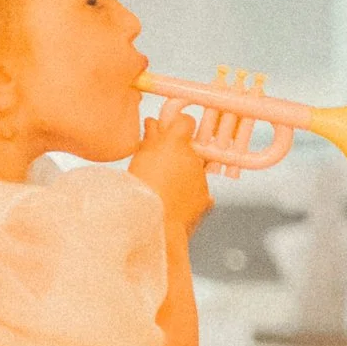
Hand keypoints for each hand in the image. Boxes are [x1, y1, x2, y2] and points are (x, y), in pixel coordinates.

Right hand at [128, 106, 212, 235]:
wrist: (155, 223)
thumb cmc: (143, 190)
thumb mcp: (140, 158)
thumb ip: (150, 137)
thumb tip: (153, 123)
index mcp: (177, 144)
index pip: (185, 122)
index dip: (177, 126)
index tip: (168, 131)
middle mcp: (193, 158)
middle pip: (189, 149)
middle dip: (177, 154)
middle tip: (159, 166)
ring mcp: (201, 178)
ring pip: (194, 170)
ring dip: (183, 175)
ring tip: (164, 189)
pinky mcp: (205, 198)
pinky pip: (199, 191)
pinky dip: (190, 195)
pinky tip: (175, 202)